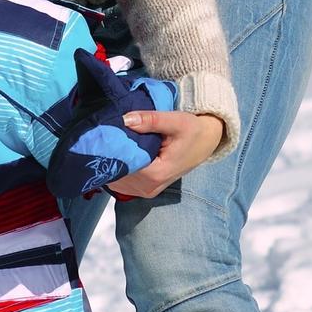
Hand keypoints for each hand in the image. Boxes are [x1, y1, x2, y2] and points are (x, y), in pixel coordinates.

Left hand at [102, 107, 222, 200]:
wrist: (205, 143)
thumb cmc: (193, 131)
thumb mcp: (176, 120)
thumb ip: (150, 120)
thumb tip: (125, 119)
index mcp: (156, 173)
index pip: (122, 164)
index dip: (113, 149)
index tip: (107, 134)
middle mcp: (149, 187)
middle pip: (117, 173)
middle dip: (111, 155)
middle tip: (109, 136)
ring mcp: (146, 191)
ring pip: (117, 179)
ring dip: (113, 162)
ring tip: (116, 144)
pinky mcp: (145, 190)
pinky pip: (122, 182)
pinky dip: (119, 169)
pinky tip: (123, 154)